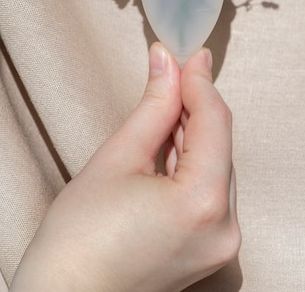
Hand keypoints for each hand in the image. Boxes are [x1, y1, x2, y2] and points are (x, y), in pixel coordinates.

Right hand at [10, 43, 240, 291]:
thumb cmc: (79, 238)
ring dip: (192, 133)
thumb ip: (153, 106)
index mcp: (203, 202)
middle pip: (219, 144)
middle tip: (173, 72)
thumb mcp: (117, 158)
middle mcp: (224, 226)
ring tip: (164, 107)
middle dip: (195, 105)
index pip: (214, 122)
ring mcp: (221, 243)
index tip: (187, 54)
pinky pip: (210, 190)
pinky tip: (169, 144)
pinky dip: (192, 163)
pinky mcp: (211, 249)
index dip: (200, 82)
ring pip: (216, 165)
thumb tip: (167, 61)